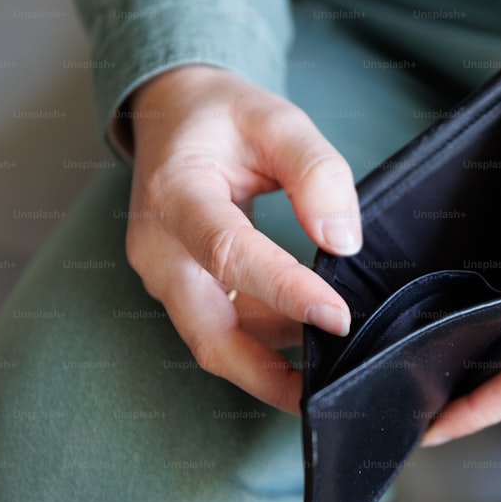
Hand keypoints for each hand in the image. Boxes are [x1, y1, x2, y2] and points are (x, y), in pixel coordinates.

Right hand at [126, 65, 361, 411]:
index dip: (285, 292)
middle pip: (209, 332)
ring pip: (215, 342)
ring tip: (333, 366)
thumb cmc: (222, 114)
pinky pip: (221, 330)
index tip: (338, 316)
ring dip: (271, 364)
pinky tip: (308, 342)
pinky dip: (264, 346)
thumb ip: (315, 170)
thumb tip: (342, 240)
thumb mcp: (275, 118)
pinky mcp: (182, 288)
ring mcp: (166, 275)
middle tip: (330, 387)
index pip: (229, 254)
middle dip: (268, 372)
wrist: (172, 114)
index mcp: (176, 193)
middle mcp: (159, 247)